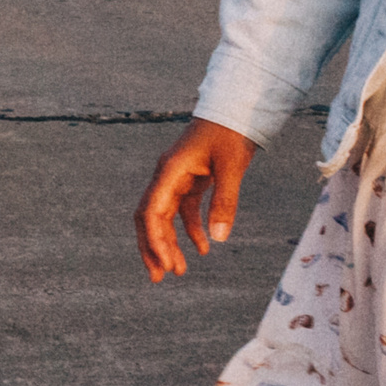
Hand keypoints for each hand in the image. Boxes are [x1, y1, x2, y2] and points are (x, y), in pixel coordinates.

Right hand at [136, 118, 258, 280]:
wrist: (237, 107)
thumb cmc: (231, 131)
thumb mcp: (232, 166)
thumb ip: (225, 201)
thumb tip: (218, 239)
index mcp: (169, 171)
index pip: (151, 212)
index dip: (155, 240)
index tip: (165, 264)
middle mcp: (167, 176)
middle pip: (149, 218)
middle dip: (152, 248)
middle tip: (159, 277)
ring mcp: (177, 178)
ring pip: (164, 217)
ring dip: (169, 243)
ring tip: (179, 271)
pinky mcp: (191, 180)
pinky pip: (184, 210)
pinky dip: (190, 229)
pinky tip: (204, 248)